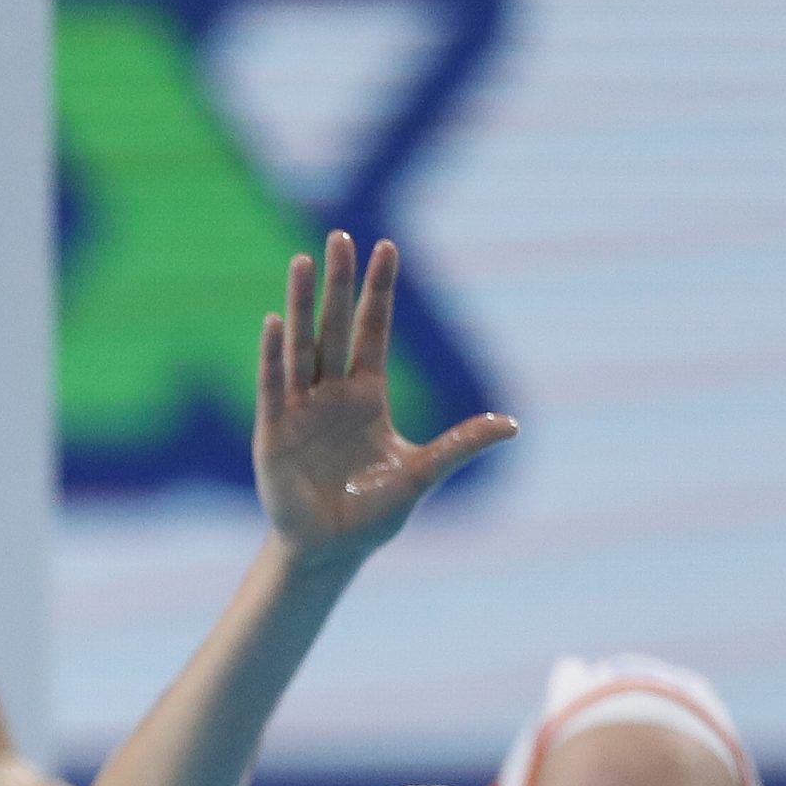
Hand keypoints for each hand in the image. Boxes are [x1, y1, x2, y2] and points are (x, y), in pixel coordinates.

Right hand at [254, 232, 515, 563]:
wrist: (330, 550)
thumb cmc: (373, 513)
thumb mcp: (422, 474)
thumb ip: (460, 446)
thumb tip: (512, 425)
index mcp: (367, 396)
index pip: (373, 331)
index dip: (380, 291)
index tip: (389, 246)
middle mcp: (332, 393)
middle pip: (335, 326)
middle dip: (339, 283)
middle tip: (340, 236)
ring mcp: (300, 409)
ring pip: (302, 345)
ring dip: (302, 304)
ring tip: (303, 262)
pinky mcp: (273, 431)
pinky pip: (273, 385)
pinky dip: (273, 355)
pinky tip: (276, 322)